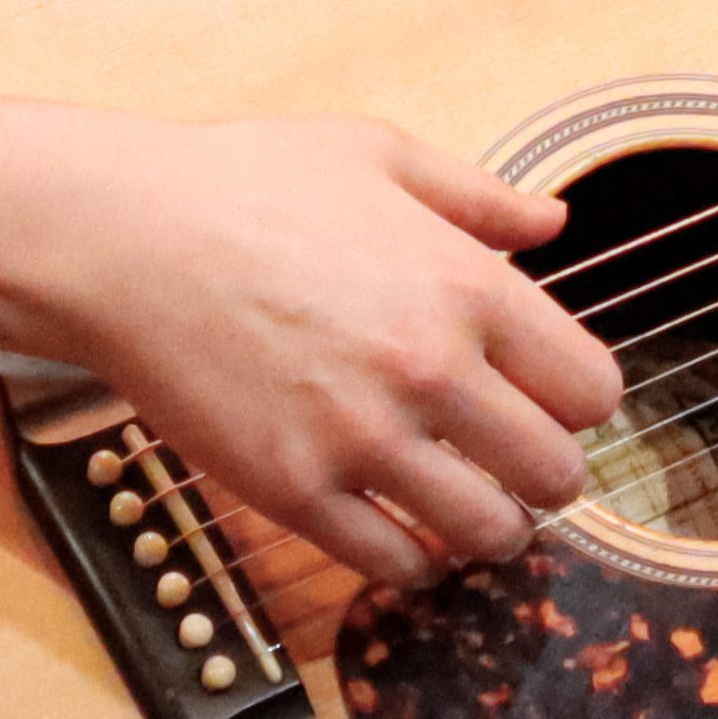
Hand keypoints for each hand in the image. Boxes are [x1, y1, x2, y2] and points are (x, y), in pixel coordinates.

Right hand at [0, 93, 624, 592]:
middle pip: (556, 475)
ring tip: (470, 511)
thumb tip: (554, 222)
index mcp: (468, 286)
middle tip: (517, 466)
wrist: (125, 235)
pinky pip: (391, 563)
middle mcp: (432, 369)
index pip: (592, 390)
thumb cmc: (247, 180)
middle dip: (548, 477)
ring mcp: (362, 438)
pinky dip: (410, 562)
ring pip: (486, 534)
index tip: (554, 403)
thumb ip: (479, 196)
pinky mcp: (293, 490)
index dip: (581, 404)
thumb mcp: (380, 154)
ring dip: (489, 529)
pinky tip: (402, 537)